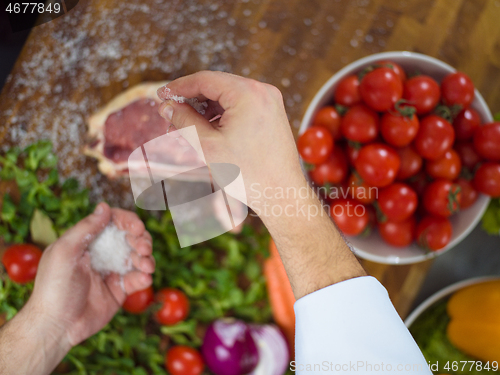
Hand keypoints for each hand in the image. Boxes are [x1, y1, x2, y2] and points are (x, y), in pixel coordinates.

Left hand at [0, 202, 154, 374]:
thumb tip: (104, 206)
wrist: (57, 326)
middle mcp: (101, 253)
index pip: (113, 222)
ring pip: (138, 257)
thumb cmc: (54, 287)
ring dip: (147, 258)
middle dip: (141, 239)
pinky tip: (144, 279)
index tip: (137, 228)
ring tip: (146, 266)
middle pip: (130, 237)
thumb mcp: (65, 252)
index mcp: (87, 241)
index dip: (128, 221)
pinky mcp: (120, 290)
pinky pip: (138, 278)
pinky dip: (145, 277)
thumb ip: (86, 228)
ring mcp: (112, 271)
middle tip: (143, 248)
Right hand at [158, 72, 365, 299]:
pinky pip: (242, 107)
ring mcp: (271, 102)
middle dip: (192, 100)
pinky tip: (208, 131)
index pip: (205, 79)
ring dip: (206, 109)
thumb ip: (184, 121)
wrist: (282, 195)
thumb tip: (166, 106)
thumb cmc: (248, 173)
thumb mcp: (207, 146)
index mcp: (248, 93)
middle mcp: (263, 91)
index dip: (179, 87)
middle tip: (170, 114)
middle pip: (217, 86)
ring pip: (229, 97)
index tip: (161, 94)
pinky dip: (223, 115)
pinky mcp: (273, 114)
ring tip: (187, 128)